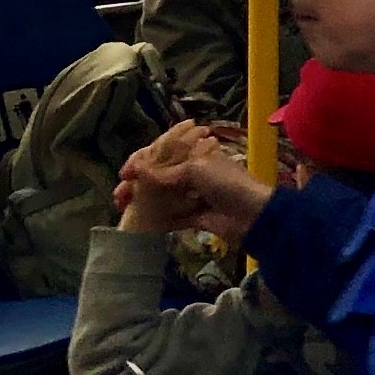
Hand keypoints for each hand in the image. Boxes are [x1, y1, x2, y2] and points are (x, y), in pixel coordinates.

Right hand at [129, 141, 272, 239]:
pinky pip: (171, 216)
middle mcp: (193, 172)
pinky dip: (156, 219)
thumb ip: (165, 172)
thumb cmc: (228, 183)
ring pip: (162, 197)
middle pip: (159, 176)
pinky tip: (139, 222)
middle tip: (120, 195)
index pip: (162, 152)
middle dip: (137, 184)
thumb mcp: (196, 169)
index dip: (142, 161)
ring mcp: (193, 195)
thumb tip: (135, 172)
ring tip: (124, 208)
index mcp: (196, 153)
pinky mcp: (194, 217)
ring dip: (142, 201)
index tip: (125, 173)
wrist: (254, 215)